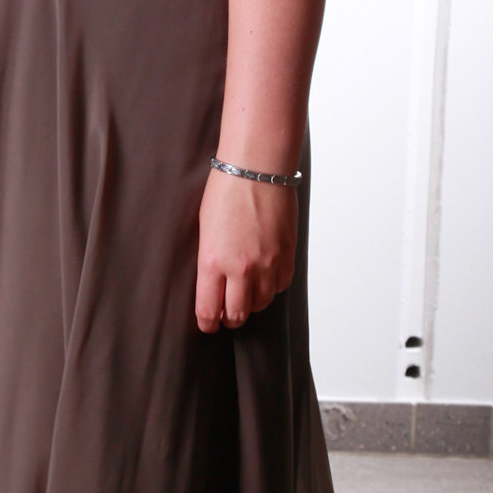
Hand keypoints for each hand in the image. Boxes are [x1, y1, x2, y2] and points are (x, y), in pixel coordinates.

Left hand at [195, 170, 295, 332]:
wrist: (256, 169)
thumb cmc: (224, 192)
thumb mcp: (204, 230)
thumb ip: (209, 261)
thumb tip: (213, 287)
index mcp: (212, 261)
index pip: (208, 310)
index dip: (207, 323)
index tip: (208, 324)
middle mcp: (241, 268)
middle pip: (237, 314)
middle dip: (229, 318)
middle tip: (226, 314)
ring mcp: (268, 263)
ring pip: (261, 303)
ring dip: (251, 302)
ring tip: (245, 292)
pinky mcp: (287, 255)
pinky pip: (280, 286)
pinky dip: (271, 286)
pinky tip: (264, 276)